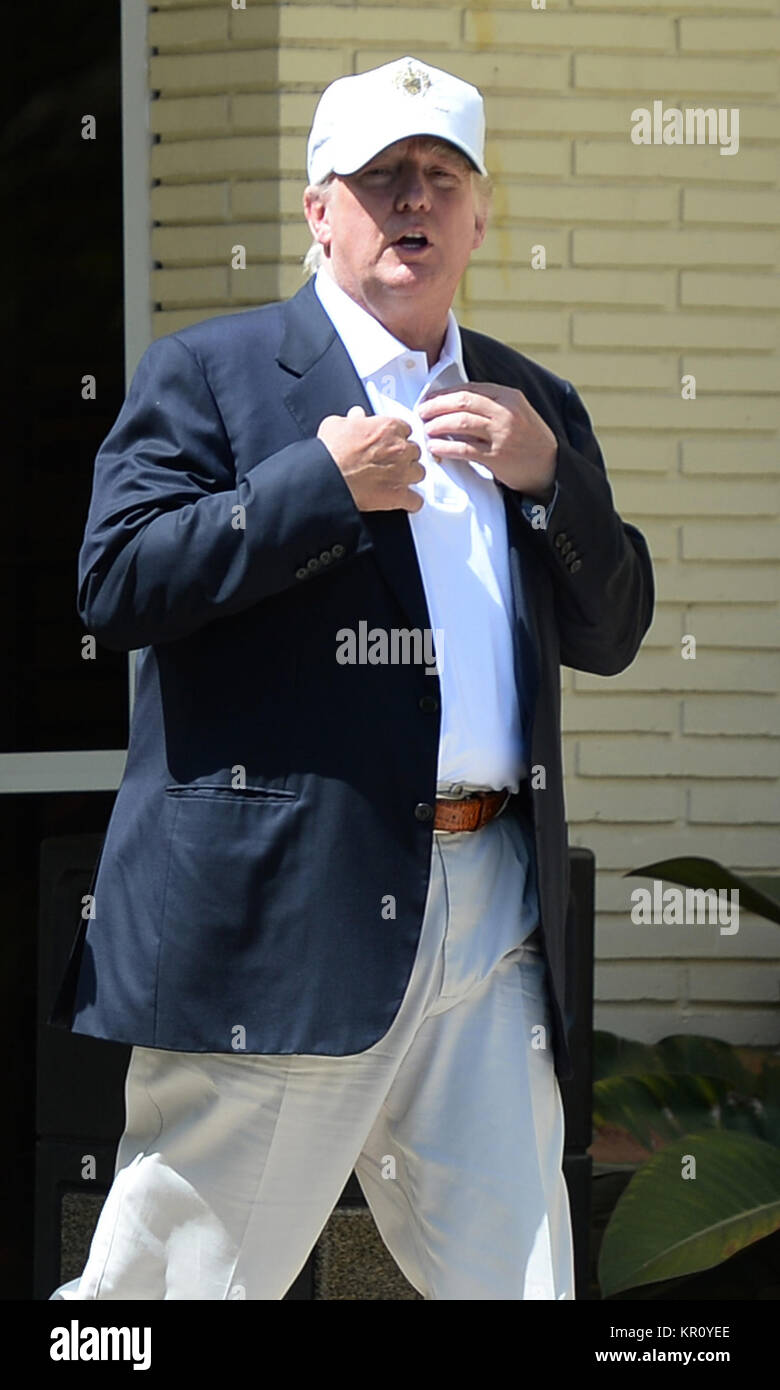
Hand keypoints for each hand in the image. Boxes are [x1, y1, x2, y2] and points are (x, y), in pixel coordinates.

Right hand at [317, 406, 424, 512]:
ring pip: (419, 473)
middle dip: (405, 457)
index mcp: (389, 428)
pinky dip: (411, 502)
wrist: (328, 477)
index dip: (397, 438)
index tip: (389, 443)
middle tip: (390, 462)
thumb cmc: (331, 451)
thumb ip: (352, 419)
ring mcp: (402, 472)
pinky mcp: (398, 495)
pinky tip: (404, 500)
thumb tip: (356, 416)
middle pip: (415, 451)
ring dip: (410, 476)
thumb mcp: (337, 425)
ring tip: (397, 480)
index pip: (406, 429)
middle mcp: (400, 448)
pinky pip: (416, 500)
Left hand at [417, 382, 557, 499]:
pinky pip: (465, 449)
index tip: (430, 399)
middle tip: (422, 413)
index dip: (445, 393)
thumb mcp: (516, 411)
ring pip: (461, 423)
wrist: (550, 466)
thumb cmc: (528, 438)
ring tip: (426, 429)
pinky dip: (446, 447)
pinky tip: (435, 448)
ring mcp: (502, 434)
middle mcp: (506, 412)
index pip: (470, 389)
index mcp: (509, 396)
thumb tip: (456, 402)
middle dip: (437, 406)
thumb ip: (491, 404)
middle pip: (462, 402)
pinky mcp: (497, 457)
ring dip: (438, 425)